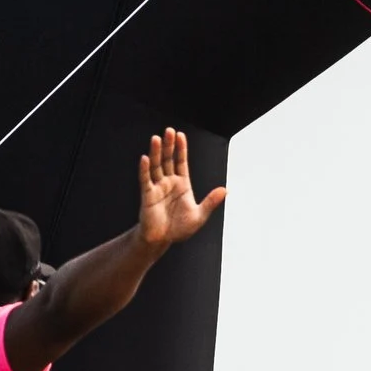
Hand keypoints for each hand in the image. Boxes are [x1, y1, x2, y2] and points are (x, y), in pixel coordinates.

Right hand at [137, 128, 226, 250]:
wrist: (163, 239)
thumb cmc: (180, 228)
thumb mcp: (200, 215)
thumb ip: (211, 202)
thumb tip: (226, 189)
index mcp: (182, 185)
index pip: (181, 162)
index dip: (181, 149)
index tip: (181, 135)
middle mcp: (169, 182)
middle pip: (168, 160)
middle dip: (169, 146)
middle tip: (169, 130)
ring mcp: (157, 187)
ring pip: (156, 166)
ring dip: (157, 152)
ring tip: (157, 138)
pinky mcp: (147, 195)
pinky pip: (145, 180)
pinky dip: (145, 169)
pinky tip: (145, 158)